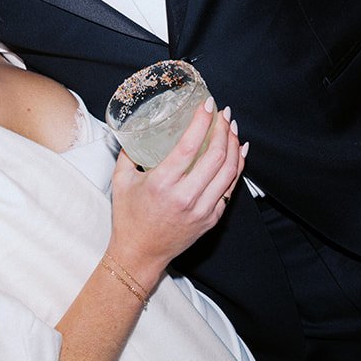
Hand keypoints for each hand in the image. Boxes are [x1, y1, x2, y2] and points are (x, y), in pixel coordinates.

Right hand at [107, 101, 244, 288]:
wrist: (140, 255)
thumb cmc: (129, 219)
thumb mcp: (121, 181)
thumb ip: (129, 153)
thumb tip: (137, 128)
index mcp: (162, 184)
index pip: (190, 146)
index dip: (202, 121)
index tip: (207, 104)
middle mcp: (185, 197)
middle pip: (217, 156)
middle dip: (223, 129)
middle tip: (223, 113)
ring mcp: (202, 210)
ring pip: (230, 171)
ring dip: (234, 145)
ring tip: (231, 128)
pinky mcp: (211, 219)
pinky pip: (231, 188)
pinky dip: (238, 167)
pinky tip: (238, 151)